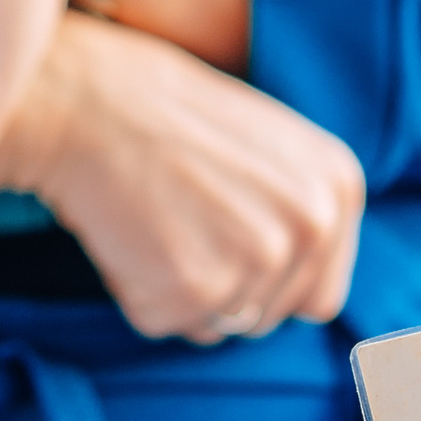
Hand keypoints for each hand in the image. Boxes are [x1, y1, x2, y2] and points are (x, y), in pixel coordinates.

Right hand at [0, 10, 364, 341]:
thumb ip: (297, 216)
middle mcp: (311, 226)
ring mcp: (258, 259)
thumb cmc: (164, 114)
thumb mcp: (268, 148)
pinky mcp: (197, 287)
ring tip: (156, 220)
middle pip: (270, 319)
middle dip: (221, 288)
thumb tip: (306, 299)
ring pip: (220, 325)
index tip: (224, 241)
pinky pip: (166, 323)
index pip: (319, 296)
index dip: (265, 283)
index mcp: (337, 188)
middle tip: (178, 219)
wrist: (84, 95)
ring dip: (180, 291)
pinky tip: (130, 232)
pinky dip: (137, 291)